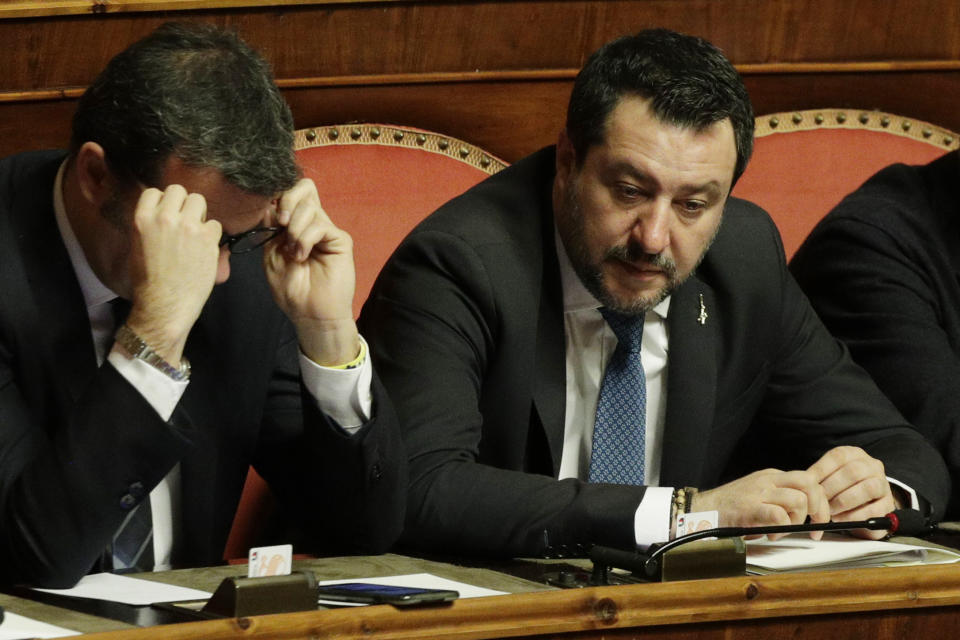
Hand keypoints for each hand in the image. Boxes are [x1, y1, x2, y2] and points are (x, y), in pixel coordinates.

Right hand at [126, 184, 221, 363]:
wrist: (164, 305)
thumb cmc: (149, 281)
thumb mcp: (139, 246)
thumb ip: (151, 225)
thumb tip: (166, 213)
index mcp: (142, 219)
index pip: (156, 192)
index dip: (164, 202)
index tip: (169, 215)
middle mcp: (165, 218)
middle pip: (180, 191)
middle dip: (184, 205)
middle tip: (186, 223)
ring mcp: (188, 226)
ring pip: (199, 201)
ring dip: (200, 215)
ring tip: (196, 234)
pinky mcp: (207, 237)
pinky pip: (216, 224)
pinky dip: (212, 235)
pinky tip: (205, 249)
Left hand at [263, 178, 359, 365]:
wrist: (311, 314)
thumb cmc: (291, 290)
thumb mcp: (271, 256)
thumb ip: (271, 230)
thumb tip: (270, 206)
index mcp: (295, 225)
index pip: (290, 193)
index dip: (277, 194)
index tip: (267, 213)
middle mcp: (312, 223)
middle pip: (304, 187)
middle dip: (287, 199)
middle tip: (281, 223)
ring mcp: (327, 230)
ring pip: (309, 206)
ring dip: (295, 229)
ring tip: (294, 253)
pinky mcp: (340, 240)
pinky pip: (320, 225)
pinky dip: (305, 239)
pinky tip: (302, 256)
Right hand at [691, 468, 829, 539]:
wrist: (702, 509)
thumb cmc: (731, 507)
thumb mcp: (759, 494)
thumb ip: (780, 497)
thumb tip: (808, 513)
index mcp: (772, 476)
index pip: (810, 480)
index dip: (821, 502)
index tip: (820, 521)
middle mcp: (768, 480)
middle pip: (810, 484)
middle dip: (819, 508)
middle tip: (814, 526)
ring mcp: (759, 493)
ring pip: (799, 500)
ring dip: (797, 521)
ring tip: (782, 531)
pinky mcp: (750, 508)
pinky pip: (779, 515)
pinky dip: (782, 528)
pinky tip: (770, 533)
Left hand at [807, 446, 895, 539]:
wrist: (865, 505)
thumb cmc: (841, 489)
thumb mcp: (830, 477)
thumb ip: (818, 478)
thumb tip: (802, 483)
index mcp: (854, 454)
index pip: (838, 456)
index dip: (821, 470)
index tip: (808, 484)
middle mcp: (872, 466)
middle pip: (853, 472)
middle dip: (832, 488)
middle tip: (819, 501)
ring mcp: (883, 484)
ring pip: (867, 488)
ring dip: (844, 501)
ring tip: (830, 511)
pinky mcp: (889, 505)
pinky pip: (875, 509)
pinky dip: (855, 516)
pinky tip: (842, 519)